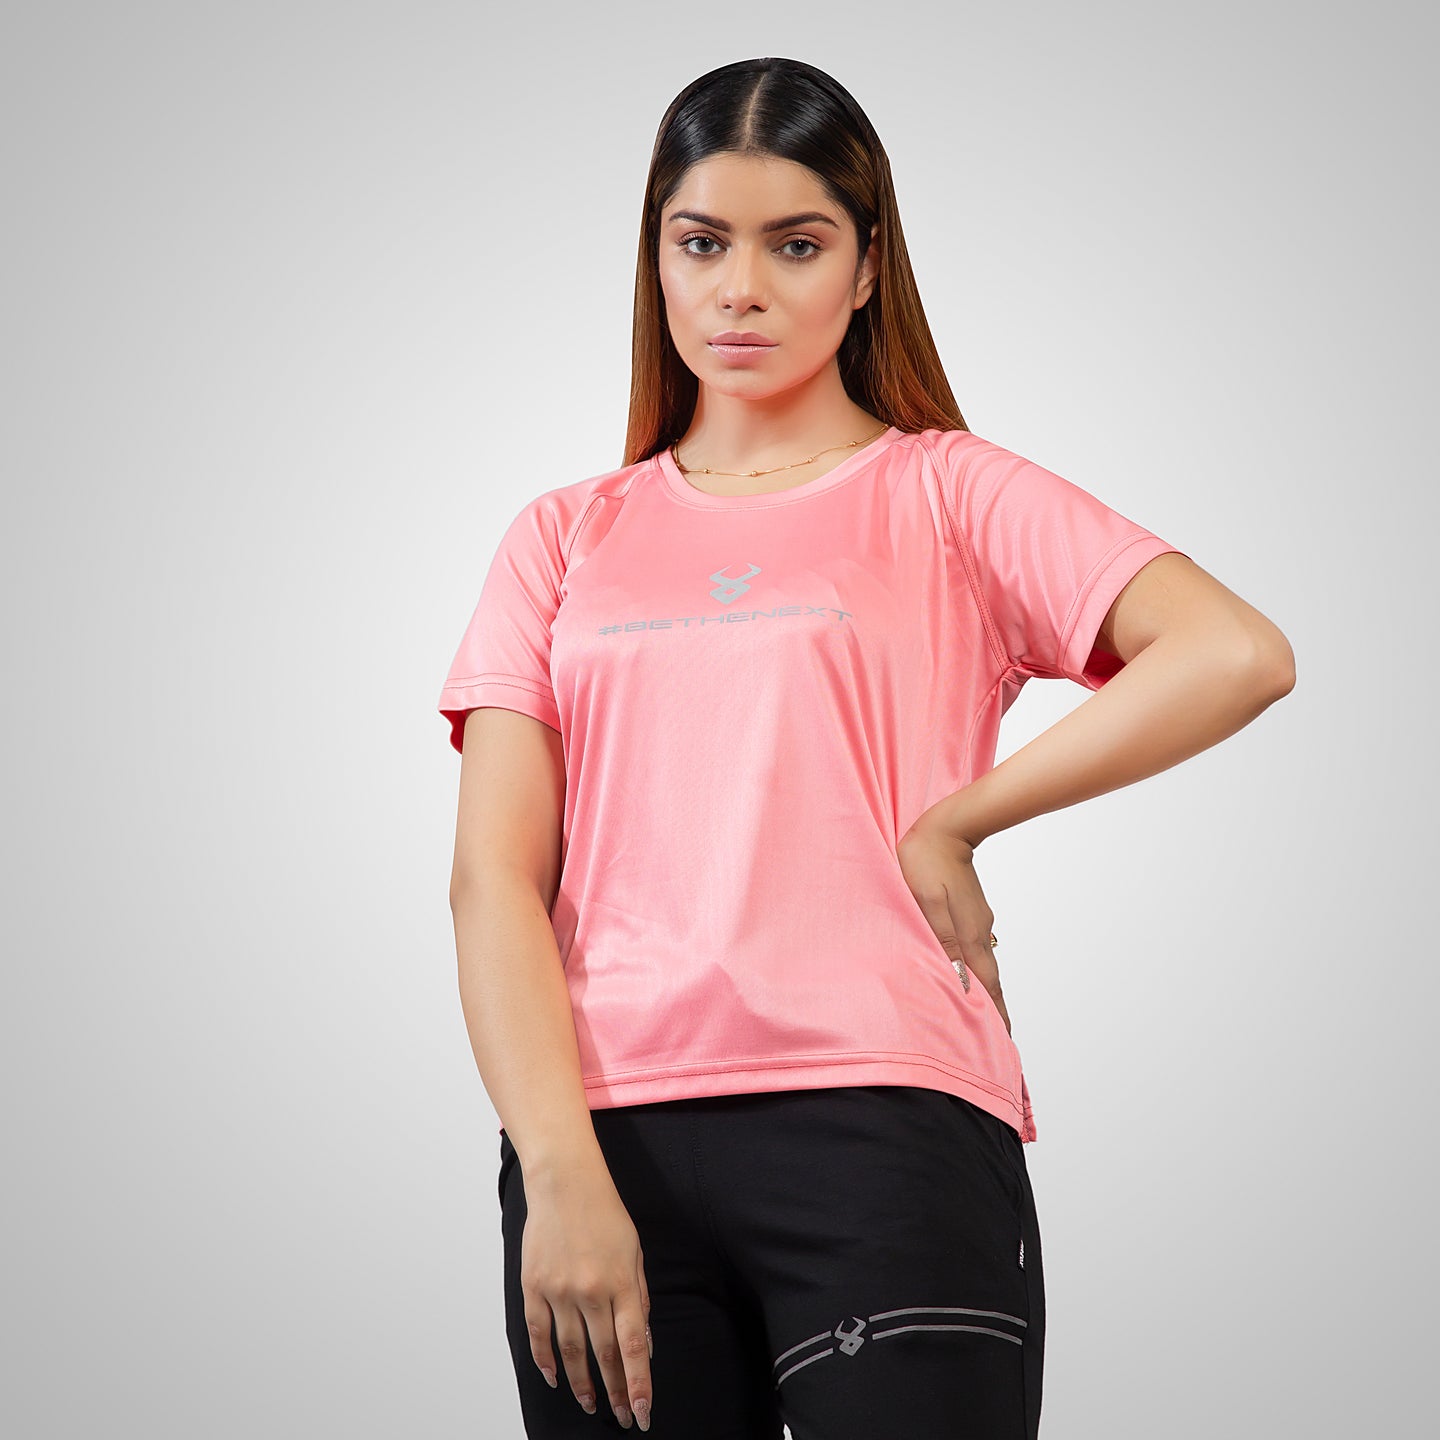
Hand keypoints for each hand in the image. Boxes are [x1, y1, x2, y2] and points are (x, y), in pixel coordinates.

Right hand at [520, 1161, 652, 1430]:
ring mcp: (559, 1291)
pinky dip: (546, 1361)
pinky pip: (538, 1335)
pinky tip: (555, 1378)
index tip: (643, 1412)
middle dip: (615, 1393)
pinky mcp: (534, 1287)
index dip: (639, 1384)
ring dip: (582, 1384)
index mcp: (622, 1283)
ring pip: (571, 1352)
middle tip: (622, 1417)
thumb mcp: (635, 1253)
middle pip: (604, 1355)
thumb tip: (643, 1342)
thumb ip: (640, 1298)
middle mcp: (592, 1292)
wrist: (564, 1183)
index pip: (634, 1346)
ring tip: (591, 1405)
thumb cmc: (605, 1214)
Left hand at [896, 822, 1011, 1035]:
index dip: (996, 1014)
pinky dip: (974, 967)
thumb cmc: (925, 862)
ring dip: (984, 988)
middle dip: (994, 1008)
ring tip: (982, 1011)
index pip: (987, 986)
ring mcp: (978, 920)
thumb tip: (958, 979)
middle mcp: (978, 932)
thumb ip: (942, 940)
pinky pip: (974, 946)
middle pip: (989, 979)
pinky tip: (965, 970)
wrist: (945, 827)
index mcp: (968, 935)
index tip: (1004, 1040)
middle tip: (997, 1036)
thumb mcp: (927, 902)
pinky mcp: (972, 909)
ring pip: (982, 962)